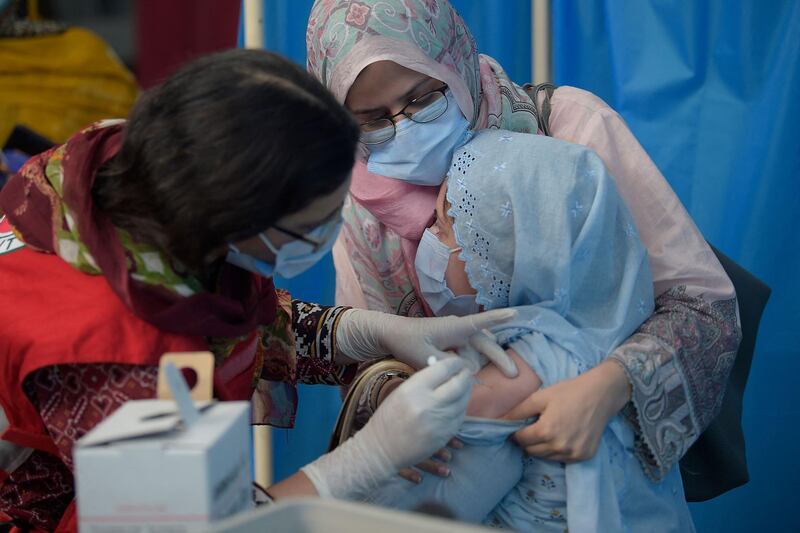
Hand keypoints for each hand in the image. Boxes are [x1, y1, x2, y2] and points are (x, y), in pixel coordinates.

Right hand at [301, 358, 472, 497]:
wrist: (382, 449)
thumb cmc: (388, 418)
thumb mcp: (401, 392)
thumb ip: (423, 381)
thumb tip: (445, 368)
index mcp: (413, 389)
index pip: (443, 369)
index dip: (455, 363)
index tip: (458, 362)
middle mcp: (427, 404)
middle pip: (458, 384)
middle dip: (465, 375)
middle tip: (466, 371)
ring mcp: (438, 422)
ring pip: (463, 401)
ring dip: (466, 390)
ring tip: (465, 385)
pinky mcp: (444, 436)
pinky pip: (460, 417)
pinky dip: (462, 406)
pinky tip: (459, 402)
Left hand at [336, 308, 518, 376]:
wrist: (390, 334)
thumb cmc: (407, 342)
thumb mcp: (426, 356)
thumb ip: (448, 364)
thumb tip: (470, 370)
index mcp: (453, 328)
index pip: (480, 322)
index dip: (499, 319)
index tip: (516, 314)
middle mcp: (458, 329)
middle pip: (484, 343)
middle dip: (499, 358)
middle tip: (513, 374)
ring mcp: (455, 335)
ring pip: (476, 350)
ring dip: (484, 362)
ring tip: (497, 375)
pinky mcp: (451, 341)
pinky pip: (467, 353)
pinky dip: (472, 362)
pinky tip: (472, 375)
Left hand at [503, 360, 630, 461]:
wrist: (601, 394)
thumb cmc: (569, 392)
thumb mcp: (541, 396)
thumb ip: (519, 411)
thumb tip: (500, 421)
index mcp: (546, 431)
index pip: (520, 440)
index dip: (516, 432)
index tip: (517, 426)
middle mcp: (559, 447)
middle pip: (531, 451)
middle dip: (527, 440)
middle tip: (533, 427)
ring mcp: (573, 454)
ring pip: (546, 457)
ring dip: (541, 447)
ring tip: (548, 430)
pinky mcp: (584, 456)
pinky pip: (562, 459)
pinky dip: (557, 451)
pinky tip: (562, 436)